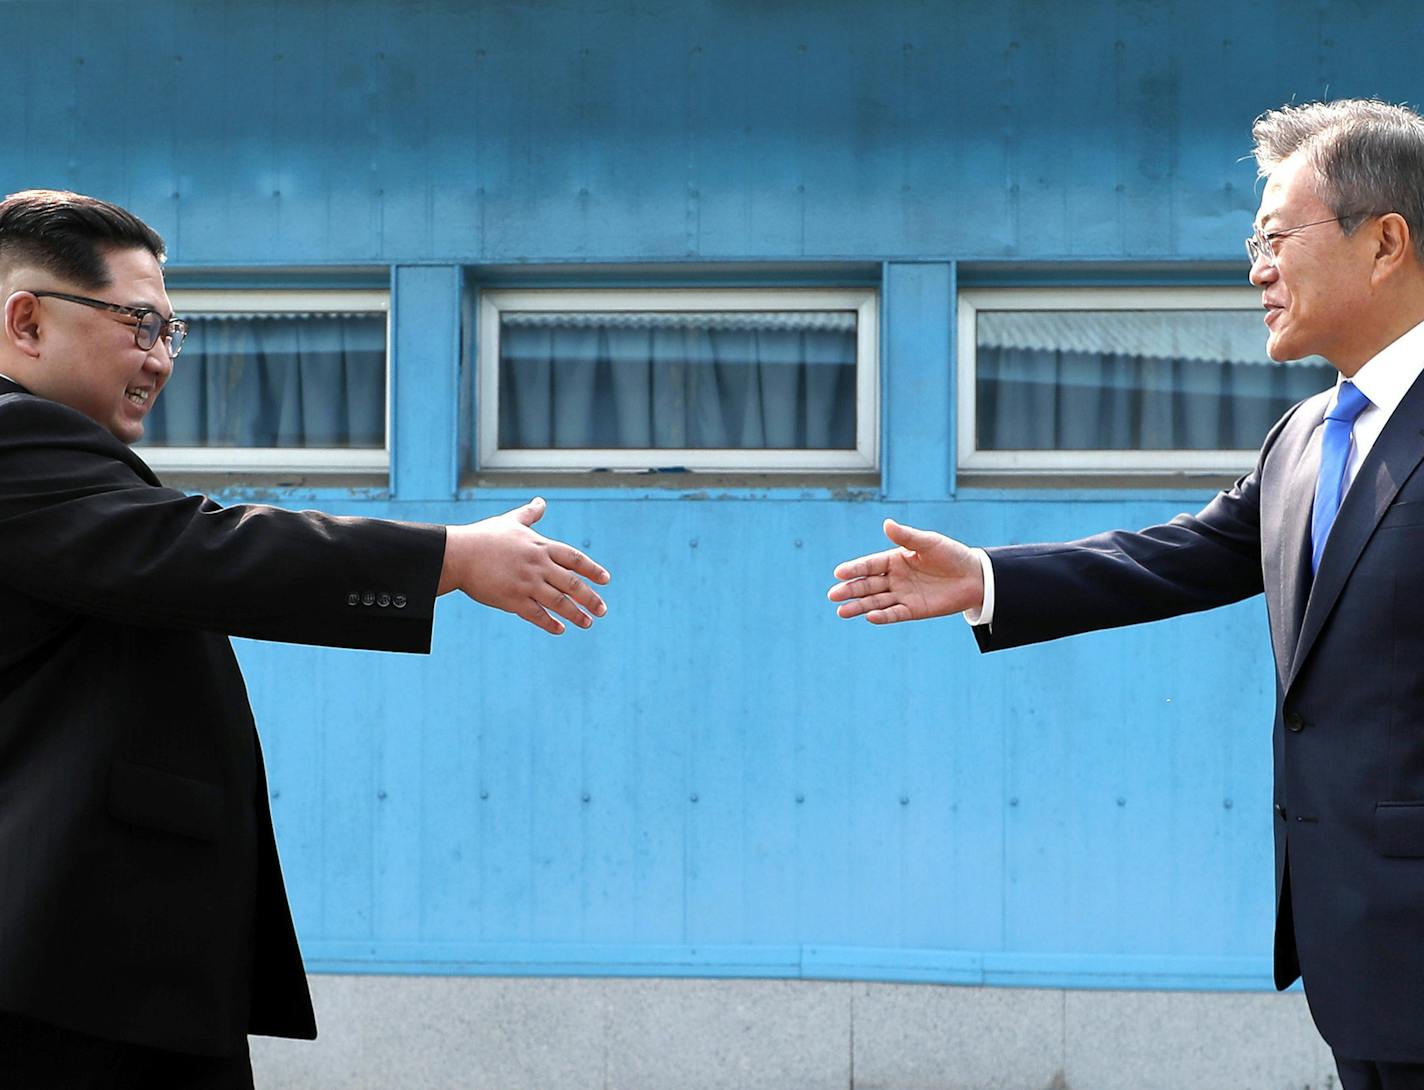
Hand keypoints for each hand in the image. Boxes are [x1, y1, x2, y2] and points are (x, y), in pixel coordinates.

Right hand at [439, 497, 609, 634]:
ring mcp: (526, 583)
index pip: (575, 559)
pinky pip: (537, 614)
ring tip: (588, 623)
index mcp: (540, 546)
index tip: (605, 580)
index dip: (592, 570)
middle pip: (572, 584)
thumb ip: (529, 515)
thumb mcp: (510, 521)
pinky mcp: (512, 599)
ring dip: (576, 614)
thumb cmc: (484, 537)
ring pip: (558, 602)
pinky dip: (550, 623)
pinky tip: (560, 629)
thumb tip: (541, 502)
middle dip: (590, 598)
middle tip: (602, 610)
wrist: (458, 554)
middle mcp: (538, 565)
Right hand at [827, 518, 982, 623]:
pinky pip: (895, 613)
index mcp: (895, 559)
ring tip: (841, 611)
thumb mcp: (929, 542)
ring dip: (859, 606)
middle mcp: (895, 578)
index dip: (855, 569)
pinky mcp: (913, 610)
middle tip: (833, 595)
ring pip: (876, 602)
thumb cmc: (951, 555)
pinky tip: (869, 617)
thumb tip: (886, 524)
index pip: (870, 565)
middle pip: (868, 585)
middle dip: (850, 590)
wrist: (974, 576)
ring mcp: (903, 595)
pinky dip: (882, 616)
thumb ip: (906, 537)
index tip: (839, 573)